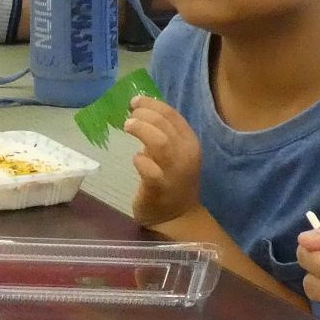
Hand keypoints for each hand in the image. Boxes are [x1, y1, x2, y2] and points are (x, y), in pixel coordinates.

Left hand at [122, 96, 203, 225]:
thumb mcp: (175, 154)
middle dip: (145, 114)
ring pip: (160, 142)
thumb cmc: (173, 181)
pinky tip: (136, 159)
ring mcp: (174, 172)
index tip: (135, 102)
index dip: (152, 104)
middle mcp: (185, 154)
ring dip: (142, 130)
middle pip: (165, 125)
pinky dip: (141, 160)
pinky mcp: (160, 188)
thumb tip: (140, 114)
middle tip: (129, 115)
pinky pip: (150, 170)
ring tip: (128, 126)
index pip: (173, 115)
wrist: (178, 218)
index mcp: (190, 142)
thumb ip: (163, 135)